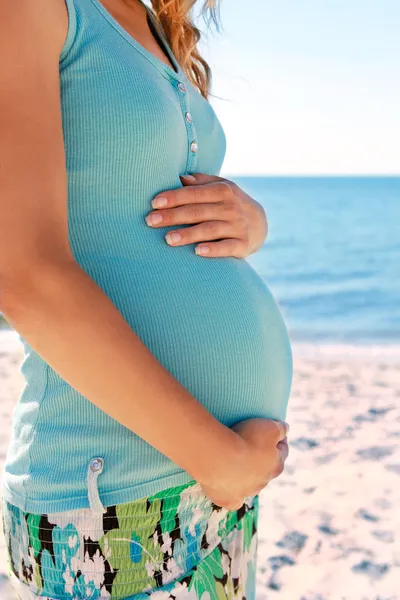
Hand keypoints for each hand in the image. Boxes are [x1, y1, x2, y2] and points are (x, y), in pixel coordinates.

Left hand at [145, 173, 267, 257]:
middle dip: (173, 216)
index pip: (194, 193)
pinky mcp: (243, 245)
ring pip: (209, 230)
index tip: (154, 203)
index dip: (174, 197)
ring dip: (188, 234)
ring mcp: (238, 226)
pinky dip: (213, 249)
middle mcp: (231, 207)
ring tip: (168, 239)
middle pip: (198, 211)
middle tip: (151, 221)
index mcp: (223, 190)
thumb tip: (179, 177)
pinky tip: (197, 251)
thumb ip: (200, 182)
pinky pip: (227, 247)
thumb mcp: (221, 187)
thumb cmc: (230, 203)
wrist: (261, 223)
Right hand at [199, 418, 288, 510]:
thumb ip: (280, 428)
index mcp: (276, 465)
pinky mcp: (229, 500)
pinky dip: (232, 493)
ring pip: (250, 484)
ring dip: (246, 475)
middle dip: (263, 460)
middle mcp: (264, 482)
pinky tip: (227, 487)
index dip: (280, 440)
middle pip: (266, 470)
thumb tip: (286, 429)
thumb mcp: (269, 427)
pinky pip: (233, 500)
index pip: (283, 451)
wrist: (220, 458)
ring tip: (235, 461)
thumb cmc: (247, 440)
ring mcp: (246, 493)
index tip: (275, 432)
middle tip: (252, 446)